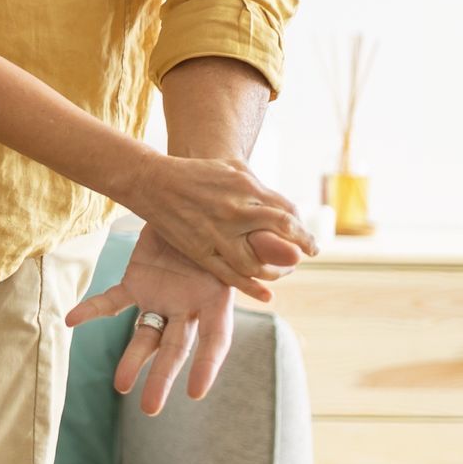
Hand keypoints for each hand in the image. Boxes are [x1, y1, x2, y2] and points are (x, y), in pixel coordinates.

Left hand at [68, 219, 302, 412]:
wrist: (194, 203)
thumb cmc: (231, 222)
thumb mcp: (252, 232)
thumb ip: (268, 246)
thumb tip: (293, 257)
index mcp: (218, 301)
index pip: (215, 341)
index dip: (207, 366)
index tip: (196, 391)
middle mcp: (188, 308)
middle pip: (176, 349)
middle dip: (164, 378)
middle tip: (150, 408)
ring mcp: (161, 298)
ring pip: (144, 336)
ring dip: (132, 360)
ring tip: (120, 386)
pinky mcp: (136, 283)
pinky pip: (112, 301)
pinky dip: (92, 310)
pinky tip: (72, 320)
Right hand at [127, 151, 314, 297]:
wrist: (153, 181)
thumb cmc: (195, 173)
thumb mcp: (232, 168)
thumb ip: (258, 187)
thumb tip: (282, 207)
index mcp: (246, 187)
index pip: (287, 211)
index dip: (302, 227)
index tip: (307, 237)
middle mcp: (237, 211)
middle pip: (283, 232)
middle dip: (302, 244)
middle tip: (309, 252)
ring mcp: (218, 233)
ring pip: (259, 261)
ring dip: (278, 270)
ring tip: (285, 271)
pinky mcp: (201, 251)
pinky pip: (231, 275)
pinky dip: (252, 288)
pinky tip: (268, 294)